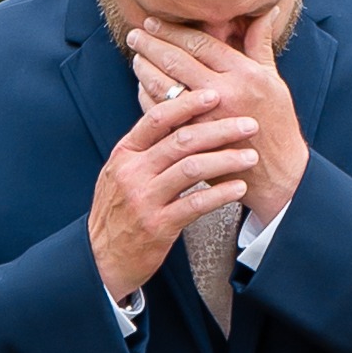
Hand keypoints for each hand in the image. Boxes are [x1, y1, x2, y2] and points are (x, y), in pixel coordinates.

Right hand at [88, 87, 259, 302]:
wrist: (100, 257)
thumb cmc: (117, 212)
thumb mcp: (120, 173)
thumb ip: (145, 149)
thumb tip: (177, 119)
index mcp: (124, 154)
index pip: (156, 119)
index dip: (187, 104)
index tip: (214, 95)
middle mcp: (132, 172)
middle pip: (181, 141)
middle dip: (219, 129)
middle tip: (248, 124)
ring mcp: (144, 199)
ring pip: (192, 169)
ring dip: (226, 160)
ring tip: (250, 156)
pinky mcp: (158, 226)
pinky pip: (196, 204)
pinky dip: (221, 194)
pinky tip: (239, 188)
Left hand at [127, 10, 308, 221]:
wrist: (276, 173)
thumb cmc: (277, 124)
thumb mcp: (275, 81)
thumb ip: (259, 45)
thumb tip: (263, 11)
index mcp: (244, 75)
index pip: (200, 43)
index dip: (173, 31)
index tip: (154, 22)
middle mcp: (223, 94)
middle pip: (176, 61)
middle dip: (151, 44)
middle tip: (135, 34)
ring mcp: (204, 119)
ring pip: (163, 86)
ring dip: (145, 69)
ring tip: (136, 57)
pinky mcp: (191, 140)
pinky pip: (160, 113)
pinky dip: (148, 97)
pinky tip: (143, 86)